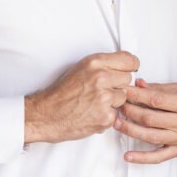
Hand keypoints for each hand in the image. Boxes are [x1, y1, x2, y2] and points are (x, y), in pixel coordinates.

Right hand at [24, 51, 139, 143]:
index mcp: (95, 62)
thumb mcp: (82, 68)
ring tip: (94, 103)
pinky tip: (92, 114)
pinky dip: (106, 117)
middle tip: (100, 91)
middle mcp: (101, 77)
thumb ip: (104, 65)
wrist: (46, 114)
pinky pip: (116, 114)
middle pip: (128, 79)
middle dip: (118, 86)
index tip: (126, 71)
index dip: (130, 67)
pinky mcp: (105, 116)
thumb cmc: (62, 93)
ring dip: (113, 102)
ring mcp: (104, 98)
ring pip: (123, 98)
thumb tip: (127, 65)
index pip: (129, 60)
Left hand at [114, 79, 176, 163]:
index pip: (155, 100)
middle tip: (117, 103)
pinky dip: (142, 158)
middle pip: (150, 118)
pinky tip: (128, 156)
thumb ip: (161, 88)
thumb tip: (140, 84)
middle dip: (130, 110)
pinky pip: (159, 157)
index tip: (123, 90)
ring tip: (116, 122)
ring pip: (150, 136)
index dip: (136, 95)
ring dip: (130, 130)